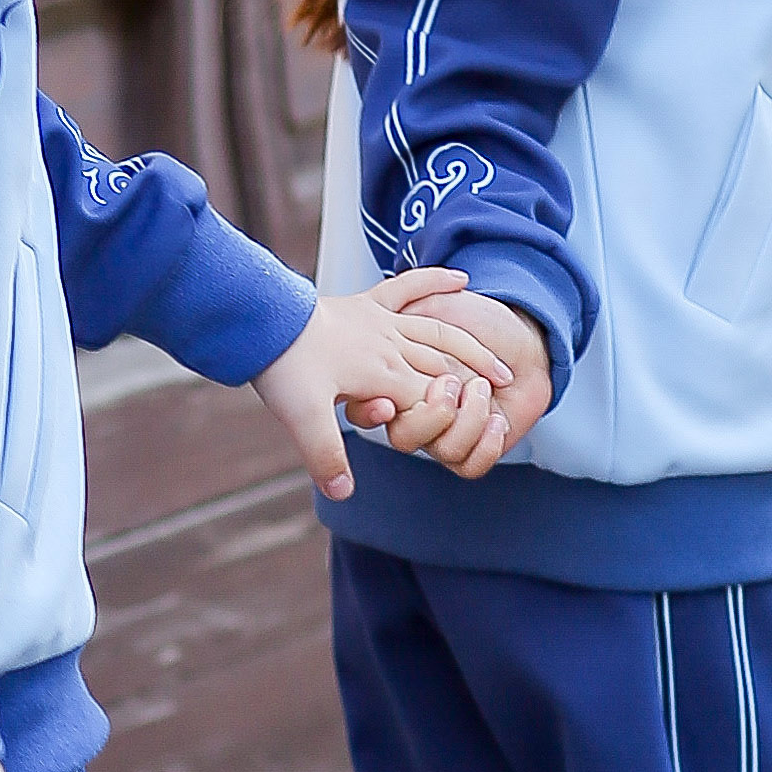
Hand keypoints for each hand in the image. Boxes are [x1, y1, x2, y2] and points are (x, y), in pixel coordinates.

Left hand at [252, 272, 512, 498]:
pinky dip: (435, 280)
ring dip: (470, 345)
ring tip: (497, 358)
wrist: (263, 315)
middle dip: (476, 377)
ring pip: (439, 333)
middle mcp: (390, 348)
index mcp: (383, 377)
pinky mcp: (365, 302)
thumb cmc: (285, 365)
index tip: (487, 420)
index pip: (433, 399)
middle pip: (444, 366)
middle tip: (508, 385)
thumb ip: (328, 456)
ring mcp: (380, 322)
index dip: (459, 411)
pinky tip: (462, 277)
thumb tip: (343, 494)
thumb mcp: (303, 419)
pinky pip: (408, 288)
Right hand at [380, 290, 552, 478]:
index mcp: (395, 384)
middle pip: (403, 439)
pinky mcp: (474, 447)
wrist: (520, 334)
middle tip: (452, 383)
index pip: (365, 410)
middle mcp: (415, 414)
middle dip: (430, 416)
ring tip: (482, 387)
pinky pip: (471, 466)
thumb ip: (402, 316)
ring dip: (469, 418)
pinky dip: (487, 445)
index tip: (388, 404)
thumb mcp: (435, 307)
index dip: (370, 412)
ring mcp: (444, 434)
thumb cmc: (475, 319)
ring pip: (442, 450)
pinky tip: (498, 418)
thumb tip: (377, 325)